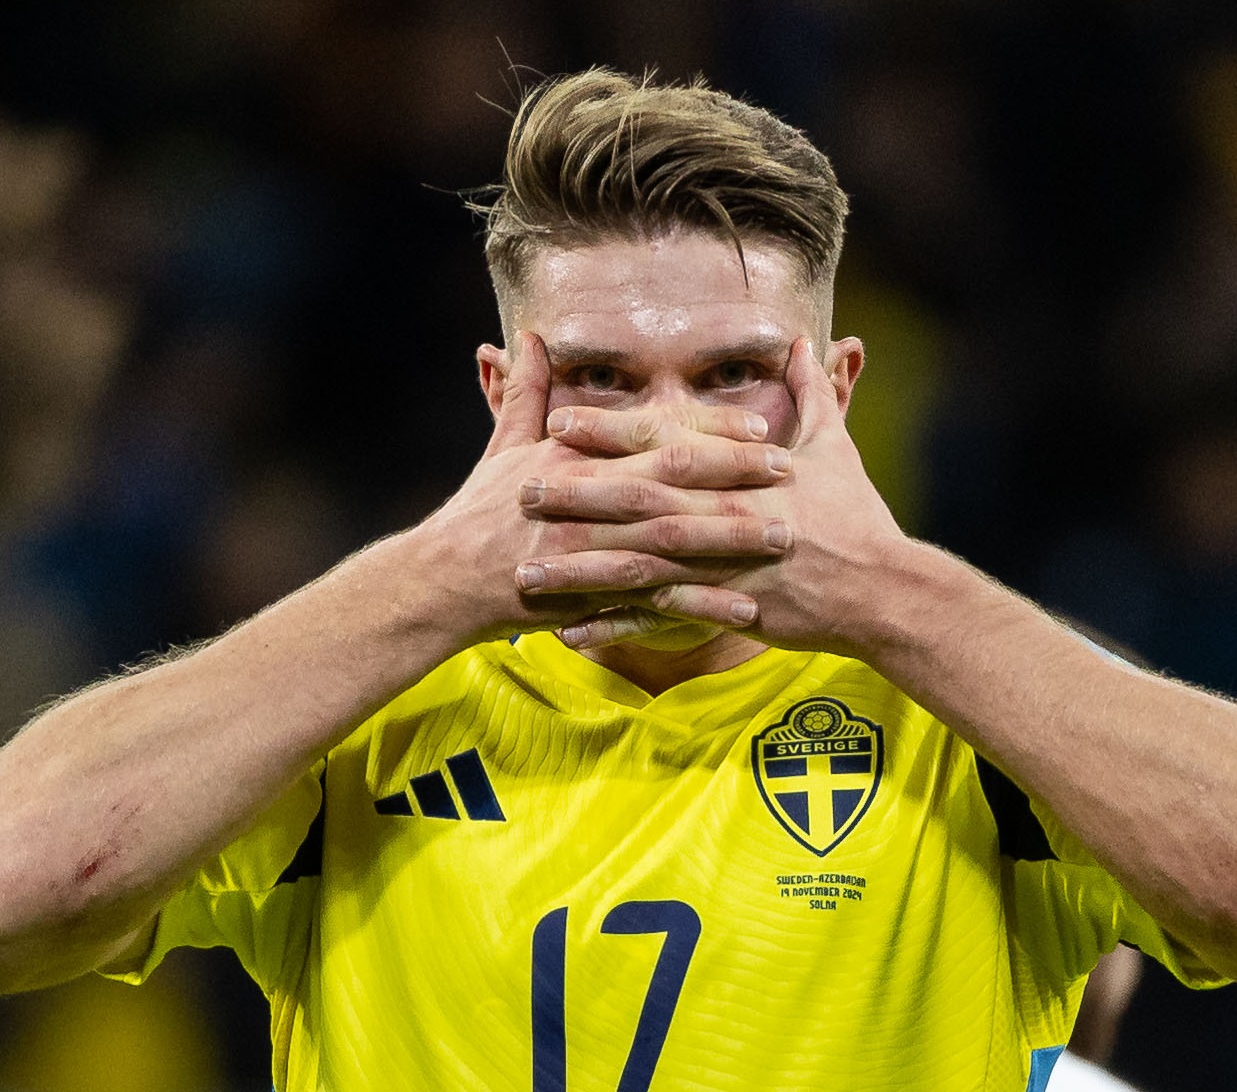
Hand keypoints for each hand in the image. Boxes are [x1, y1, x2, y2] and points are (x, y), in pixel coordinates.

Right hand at [416, 332, 796, 642]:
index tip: (763, 428)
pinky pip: (657, 600)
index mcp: (577, 456)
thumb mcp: (503, 444)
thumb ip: (528, 391)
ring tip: (785, 539)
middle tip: (792, 474)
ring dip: (733, 541)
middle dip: (738, 476)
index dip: (714, 431)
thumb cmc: (478, 511)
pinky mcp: (592, 595)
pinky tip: (746, 610)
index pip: (657, 435)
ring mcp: (592, 548)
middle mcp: (589, 497)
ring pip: (676, 540)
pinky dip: (702, 605)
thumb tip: (531, 336)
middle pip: (676, 480)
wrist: (444, 580)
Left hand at [520, 338, 912, 652]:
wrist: (883, 591)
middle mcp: (724, 517)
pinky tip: (569, 633)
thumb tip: (804, 342)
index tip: (558, 421)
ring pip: (638, 567)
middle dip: (576, 495)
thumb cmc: (858, 518)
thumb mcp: (836, 448)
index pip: (664, 445)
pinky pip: (658, 623)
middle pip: (638, 503)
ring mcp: (723, 568)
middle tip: (519, 490)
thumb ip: (812, 394)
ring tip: (526, 572)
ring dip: (579, 570)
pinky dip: (613, 628)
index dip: (608, 433)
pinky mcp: (727, 613)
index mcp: (741, 474)